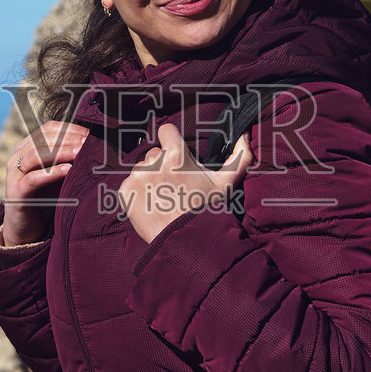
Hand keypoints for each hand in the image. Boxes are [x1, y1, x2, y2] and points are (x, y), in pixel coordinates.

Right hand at [2, 120, 87, 245]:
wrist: (27, 229)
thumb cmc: (47, 197)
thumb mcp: (60, 174)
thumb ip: (71, 159)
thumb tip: (97, 145)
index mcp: (27, 147)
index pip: (49, 129)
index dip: (70, 129)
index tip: (90, 134)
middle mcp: (18, 156)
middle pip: (43, 139)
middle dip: (68, 139)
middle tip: (89, 142)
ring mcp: (14, 174)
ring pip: (37, 155)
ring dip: (61, 152)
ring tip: (81, 152)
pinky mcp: (15, 192)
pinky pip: (33, 178)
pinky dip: (51, 172)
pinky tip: (68, 170)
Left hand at [118, 122, 252, 244]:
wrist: (185, 241)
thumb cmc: (206, 210)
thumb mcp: (225, 184)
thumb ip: (238, 157)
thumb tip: (245, 136)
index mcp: (175, 155)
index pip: (166, 130)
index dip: (171, 140)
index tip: (176, 154)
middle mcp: (153, 162)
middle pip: (154, 153)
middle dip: (162, 165)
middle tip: (175, 185)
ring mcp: (137, 177)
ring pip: (142, 169)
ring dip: (149, 179)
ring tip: (163, 198)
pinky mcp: (125, 192)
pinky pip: (130, 184)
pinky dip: (138, 193)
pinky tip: (152, 205)